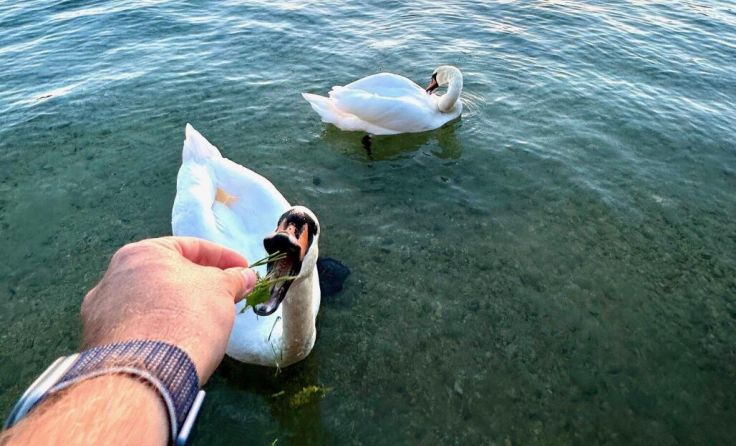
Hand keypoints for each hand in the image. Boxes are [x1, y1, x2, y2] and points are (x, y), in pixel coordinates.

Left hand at [81, 236, 256, 383]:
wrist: (147, 371)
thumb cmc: (186, 316)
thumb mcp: (221, 291)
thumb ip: (233, 279)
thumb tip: (245, 276)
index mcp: (141, 253)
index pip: (189, 246)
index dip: (223, 257)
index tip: (243, 270)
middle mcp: (113, 276)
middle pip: (166, 274)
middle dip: (199, 284)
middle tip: (226, 296)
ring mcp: (100, 312)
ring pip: (150, 303)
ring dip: (177, 308)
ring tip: (203, 322)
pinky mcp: (99, 343)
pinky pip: (137, 329)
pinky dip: (158, 331)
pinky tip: (177, 343)